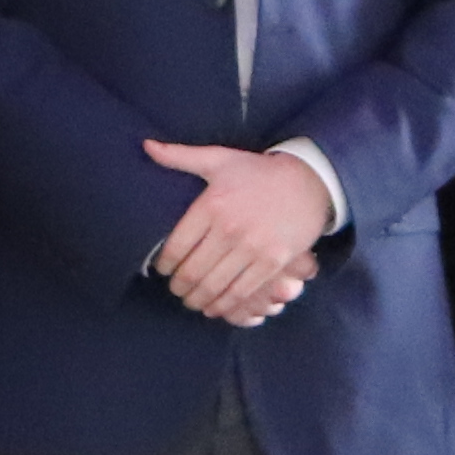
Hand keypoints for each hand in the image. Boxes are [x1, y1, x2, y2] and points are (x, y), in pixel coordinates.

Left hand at [142, 142, 331, 326]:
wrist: (308, 181)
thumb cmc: (258, 172)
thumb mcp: (219, 159)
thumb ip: (180, 156)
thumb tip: (147, 146)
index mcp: (211, 205)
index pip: (176, 247)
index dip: (164, 266)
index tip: (163, 271)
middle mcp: (229, 228)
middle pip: (192, 272)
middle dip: (179, 288)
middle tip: (176, 291)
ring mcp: (252, 248)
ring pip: (214, 286)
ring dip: (198, 300)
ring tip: (192, 301)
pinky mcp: (272, 262)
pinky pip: (241, 292)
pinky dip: (224, 305)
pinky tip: (215, 307)